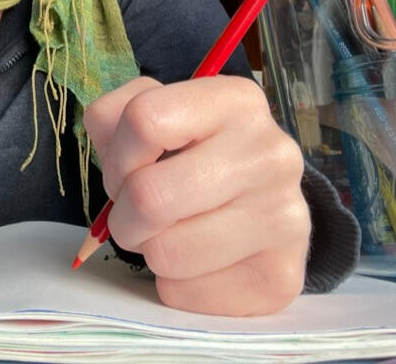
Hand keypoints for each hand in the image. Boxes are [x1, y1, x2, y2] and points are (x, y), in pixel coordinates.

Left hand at [83, 75, 309, 316]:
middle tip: (136, 214)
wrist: (262, 207)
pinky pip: (185, 294)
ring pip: (165, 253)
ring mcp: (286, 218)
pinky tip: (199, 263)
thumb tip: (109, 145)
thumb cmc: (195, 156)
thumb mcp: (155, 114)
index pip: (144, 120)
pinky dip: (175, 285)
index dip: (117, 154)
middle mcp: (273, 154)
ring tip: (171, 234)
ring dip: (149, 250)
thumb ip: (116, 117)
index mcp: (237, 101)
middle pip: (149, 196)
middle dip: (123, 215)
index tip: (126, 169)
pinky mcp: (281, 278)